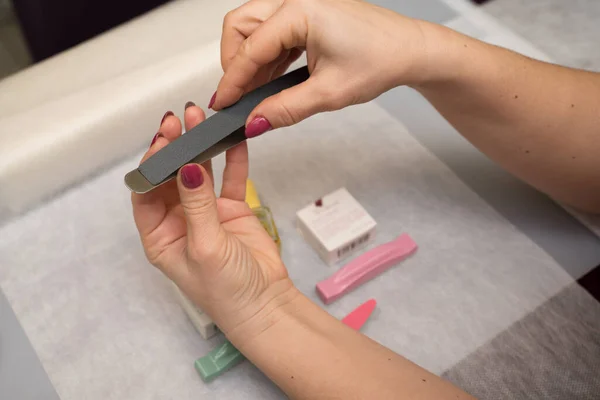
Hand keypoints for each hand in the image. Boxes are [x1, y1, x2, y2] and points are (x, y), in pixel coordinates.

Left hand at [131, 106, 294, 335]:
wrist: (266, 303)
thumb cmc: (225, 289)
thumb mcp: (205, 247)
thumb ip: (197, 206)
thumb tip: (188, 166)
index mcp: (159, 235)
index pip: (146, 192)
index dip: (151, 164)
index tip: (162, 140)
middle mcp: (179, 220)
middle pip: (171, 176)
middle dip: (174, 147)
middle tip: (179, 119)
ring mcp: (206, 212)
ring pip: (200, 171)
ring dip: (199, 146)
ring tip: (201, 118)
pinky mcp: (232, 209)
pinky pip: (229, 178)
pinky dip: (232, 158)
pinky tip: (232, 137)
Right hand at [212, 0, 431, 134]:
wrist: (409, 51)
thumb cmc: (381, 60)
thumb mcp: (328, 93)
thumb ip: (285, 109)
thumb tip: (254, 122)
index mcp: (300, 11)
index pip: (250, 47)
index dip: (232, 80)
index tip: (223, 105)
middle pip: (240, 25)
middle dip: (233, 61)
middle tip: (238, 95)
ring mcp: (301, 4)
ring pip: (253, 26)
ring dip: (250, 60)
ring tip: (257, 94)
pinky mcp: (307, 14)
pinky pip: (272, 32)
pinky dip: (267, 56)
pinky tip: (272, 81)